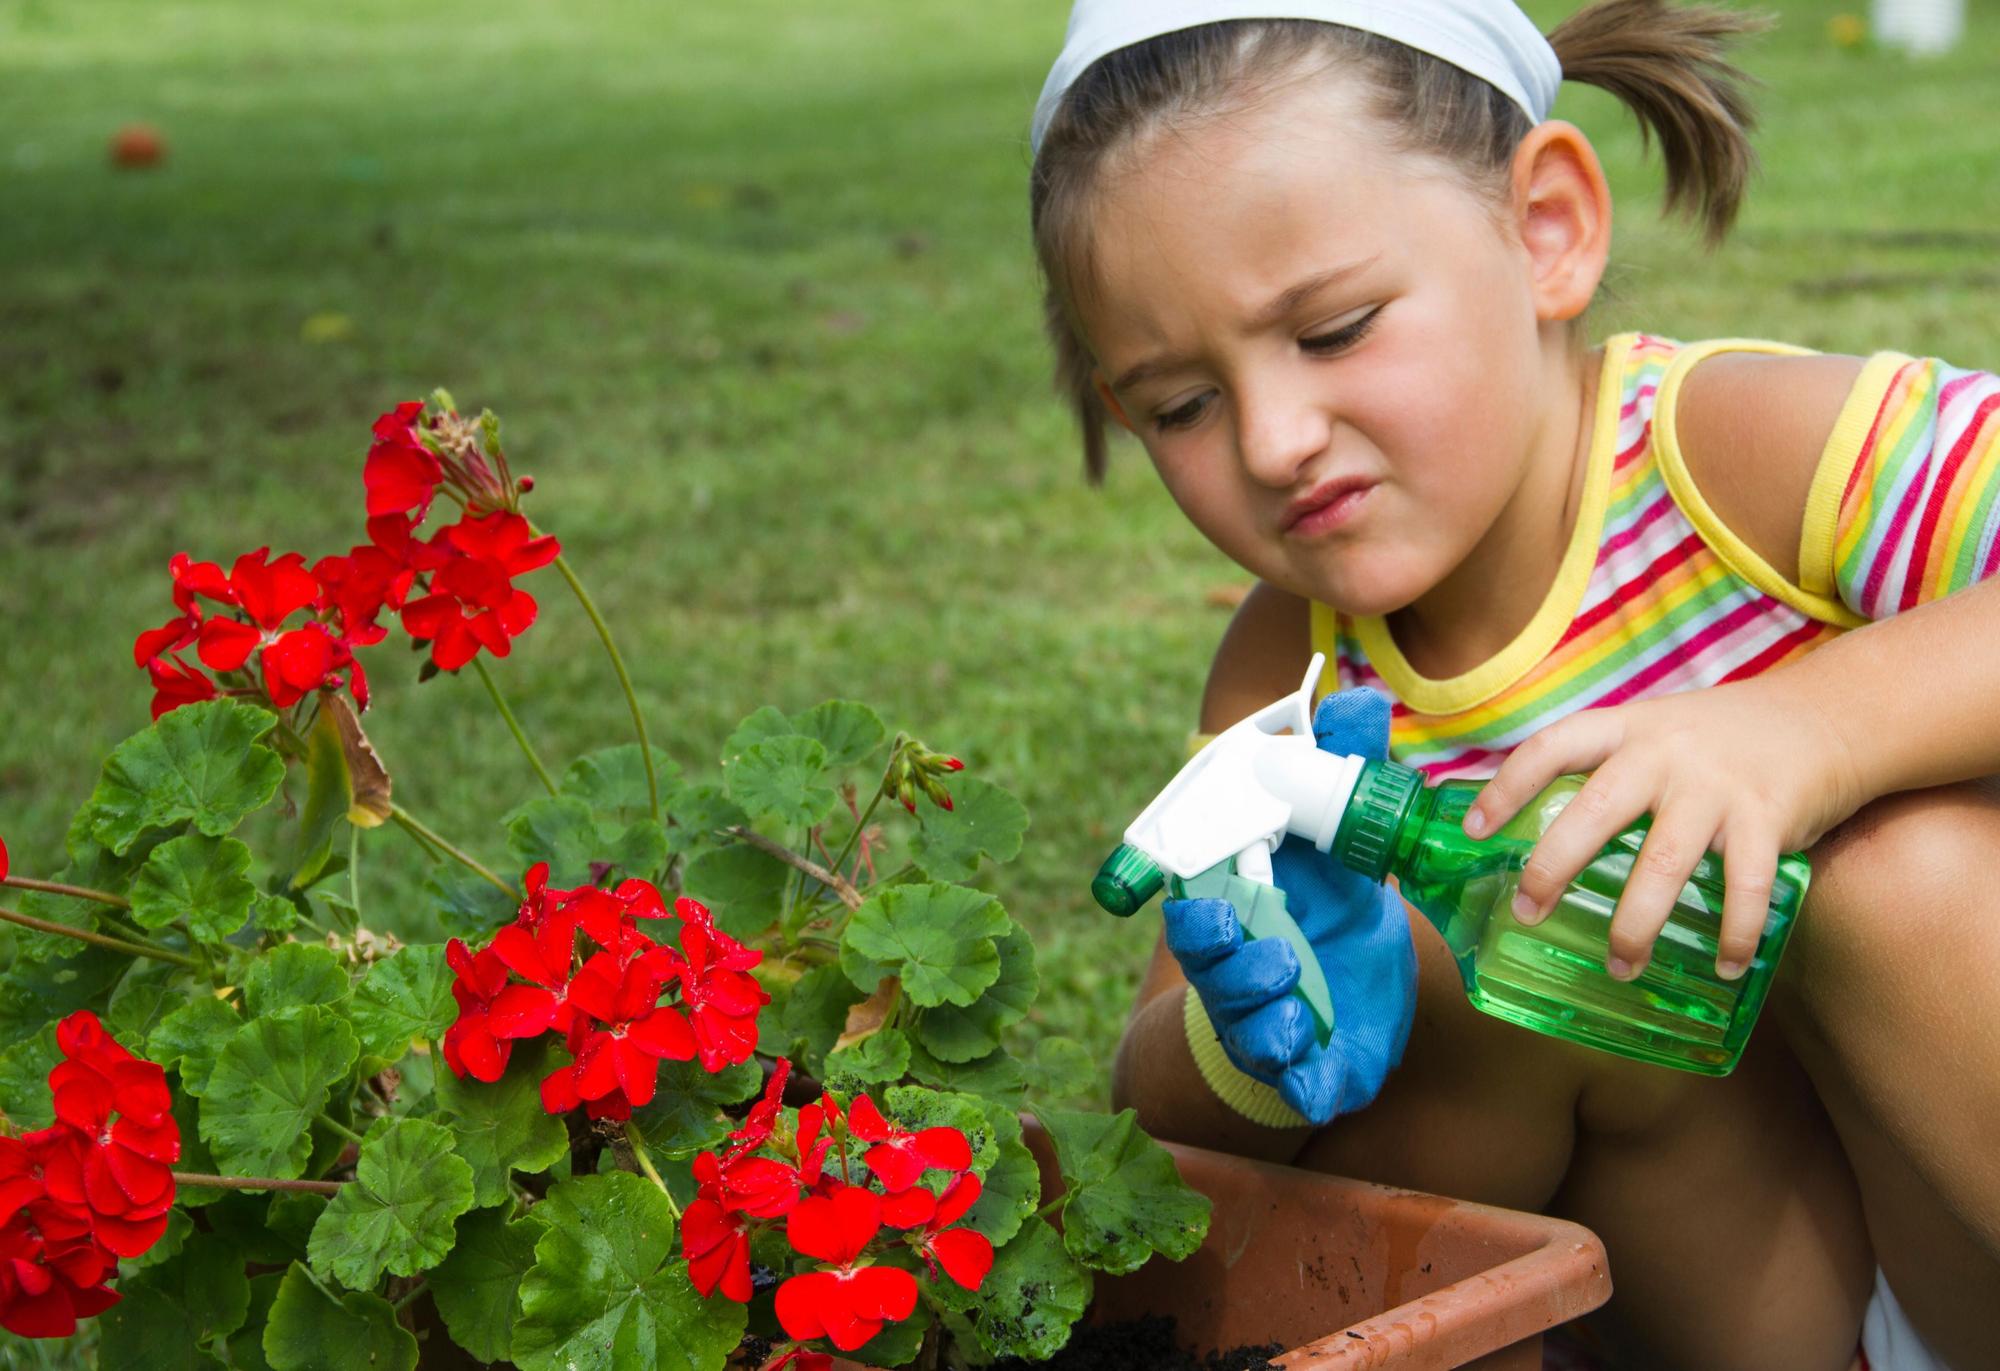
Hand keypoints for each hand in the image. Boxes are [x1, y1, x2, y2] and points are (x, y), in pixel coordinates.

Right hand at [1162, 688, 1417, 1124]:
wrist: (1346, 1007)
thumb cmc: (1326, 910)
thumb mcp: (1341, 845)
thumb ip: (1347, 773)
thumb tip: (1356, 701)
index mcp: (1235, 913)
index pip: (1195, 913)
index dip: (1197, 914)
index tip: (1211, 907)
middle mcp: (1237, 972)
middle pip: (1210, 973)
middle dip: (1226, 962)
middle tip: (1261, 946)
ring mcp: (1265, 1026)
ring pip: (1247, 1028)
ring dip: (1264, 1012)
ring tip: (1294, 993)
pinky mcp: (1305, 1074)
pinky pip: (1293, 1082)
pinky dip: (1299, 1073)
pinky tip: (1312, 1047)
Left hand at [1462, 676, 1864, 980]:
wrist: (1824, 716)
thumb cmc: (1719, 737)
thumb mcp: (1654, 731)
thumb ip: (1608, 770)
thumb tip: (1542, 833)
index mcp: (1626, 729)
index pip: (1551, 747)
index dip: (1506, 786)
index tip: (1472, 829)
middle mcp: (1663, 753)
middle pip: (1595, 811)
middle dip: (1553, 866)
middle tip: (1528, 912)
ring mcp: (1715, 785)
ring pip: (1663, 861)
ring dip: (1637, 923)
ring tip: (1620, 967)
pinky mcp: (1768, 817)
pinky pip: (1745, 886)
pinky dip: (1735, 933)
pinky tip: (1724, 966)